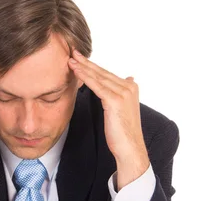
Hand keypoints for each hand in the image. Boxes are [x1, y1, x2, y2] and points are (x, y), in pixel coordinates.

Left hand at [68, 49, 149, 188]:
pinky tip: (75, 70)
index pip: (107, 74)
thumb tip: (128, 78)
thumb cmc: (123, 132)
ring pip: (98, 77)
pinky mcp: (115, 100)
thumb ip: (123, 93)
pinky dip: (85, 77)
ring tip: (70, 59)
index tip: (80, 58)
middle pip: (102, 72)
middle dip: (86, 62)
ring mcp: (123, 92)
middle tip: (72, 52)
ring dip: (83, 67)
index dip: (92, 66)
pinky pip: (96, 85)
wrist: (130, 148)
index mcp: (130, 87)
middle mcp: (129, 86)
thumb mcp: (123, 108)